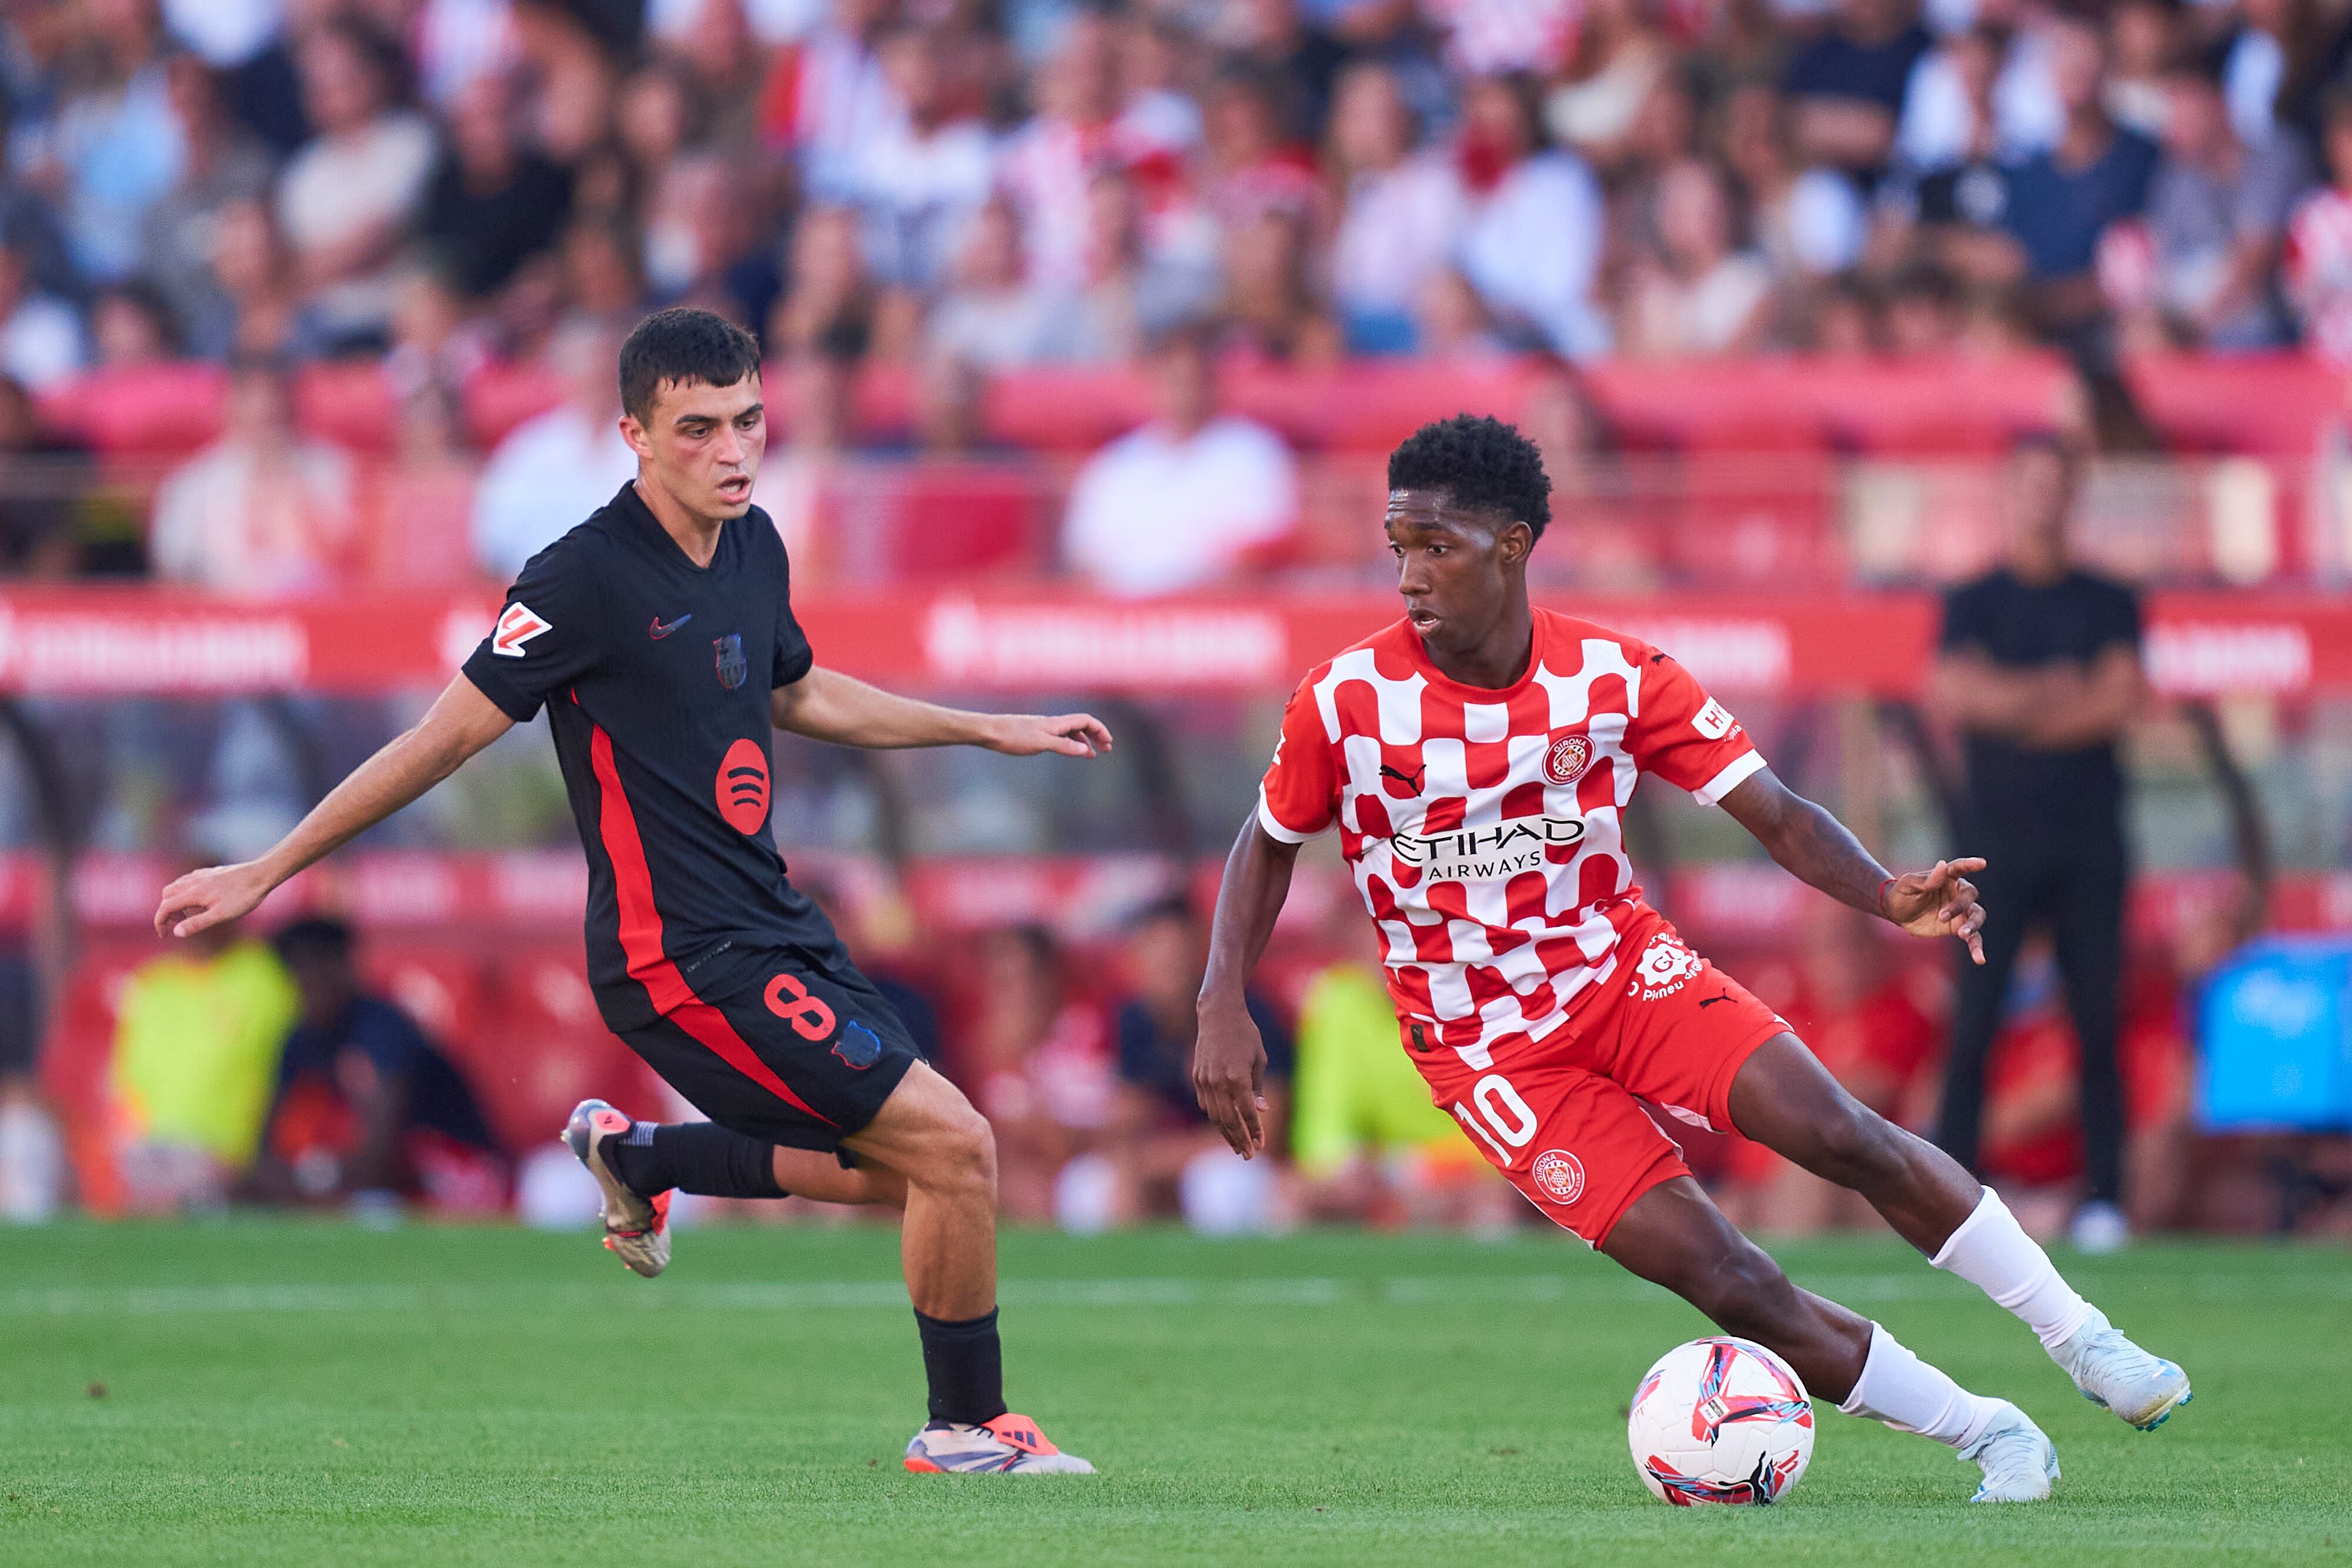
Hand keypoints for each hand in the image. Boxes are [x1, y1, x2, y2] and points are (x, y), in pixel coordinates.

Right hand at [154, 861, 274, 938]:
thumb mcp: (221, 915)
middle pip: (167, 894)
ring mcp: (202, 875)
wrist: (261, 875)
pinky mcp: (210, 872)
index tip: (164, 935)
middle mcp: (194, 881)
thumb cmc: (243, 897)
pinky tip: (198, 899)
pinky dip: (185, 891)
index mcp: (193, 893)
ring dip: (174, 900)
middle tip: (179, 924)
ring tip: (188, 914)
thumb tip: (176, 932)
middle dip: (166, 911)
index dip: (160, 922)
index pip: (166, 907)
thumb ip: (197, 923)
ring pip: (177, 885)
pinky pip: (188, 880)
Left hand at [985, 712, 1113, 757]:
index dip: (1100, 730)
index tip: (1108, 744)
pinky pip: (1059, 736)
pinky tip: (1066, 751)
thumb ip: (1064, 746)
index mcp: (1056, 723)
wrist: (990, 731)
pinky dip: (1069, 742)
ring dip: (1083, 741)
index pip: (1086, 720)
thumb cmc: (1013, 737)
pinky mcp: (1035, 733)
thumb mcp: (1041, 743)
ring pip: (1070, 731)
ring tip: (1090, 755)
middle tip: (1105, 750)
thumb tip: (1085, 750)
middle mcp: (1052, 723)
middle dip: (1095, 736)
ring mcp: (1044, 727)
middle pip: (1081, 725)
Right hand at [1192, 999, 1268, 1157]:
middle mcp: (1218, 1081)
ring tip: (1237, 1146)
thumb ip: (1257, 1087)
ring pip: (1214, 1115)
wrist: (1218, 1014)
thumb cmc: (1245, 1034)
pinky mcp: (1197, 1077)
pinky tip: (1224, 1125)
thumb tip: (1261, 1111)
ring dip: (1226, 1133)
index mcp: (1237, 1077)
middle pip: (1228, 1120)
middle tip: (1248, 1155)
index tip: (1261, 1145)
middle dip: (1240, 1140)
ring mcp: (1204, 1080)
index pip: (1247, 1113)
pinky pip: (1205, 1104)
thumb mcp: (1259, 1059)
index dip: (1255, 1131)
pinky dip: (1214, 1117)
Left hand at [1882, 858, 1987, 964]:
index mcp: (1946, 877)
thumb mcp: (1909, 885)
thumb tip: (1943, 866)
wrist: (1897, 914)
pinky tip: (1980, 959)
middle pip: (1969, 895)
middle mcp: (1957, 892)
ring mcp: (1961, 911)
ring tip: (1962, 934)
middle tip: (1942, 916)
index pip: (1960, 868)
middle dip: (1959, 906)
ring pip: (1977, 915)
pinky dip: (1977, 947)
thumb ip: (1927, 879)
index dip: (1970, 865)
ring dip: (1973, 924)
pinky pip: (1973, 937)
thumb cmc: (1903, 894)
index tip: (1981, 863)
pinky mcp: (1958, 927)